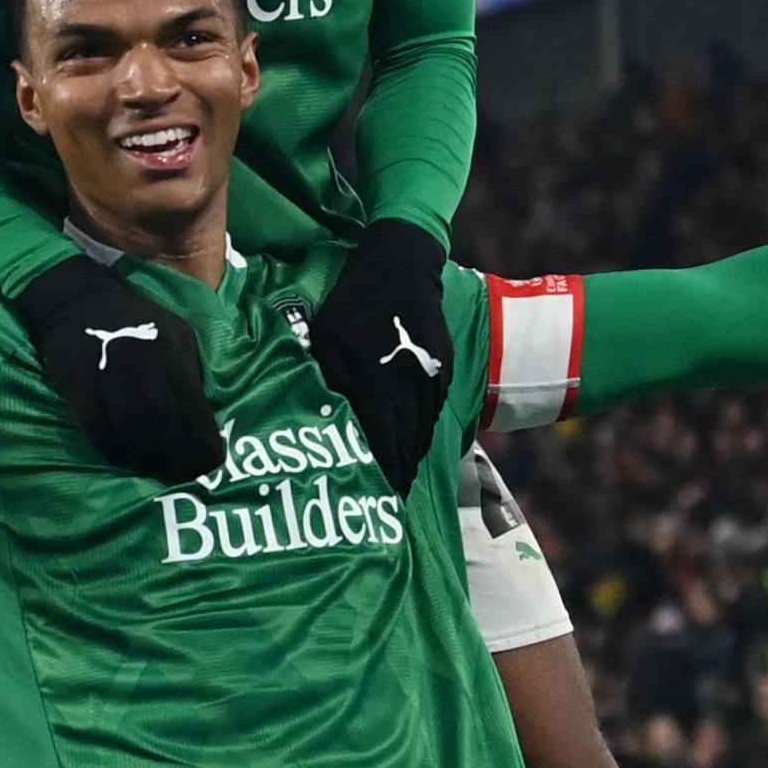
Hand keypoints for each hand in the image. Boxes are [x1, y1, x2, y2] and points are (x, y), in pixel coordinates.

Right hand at [11, 255, 221, 481]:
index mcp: (169, 352)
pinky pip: (99, 427)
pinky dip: (113, 447)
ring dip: (147, 456)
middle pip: (166, 422)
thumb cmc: (133, 319)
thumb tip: (205, 410)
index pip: (192, 404)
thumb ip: (190, 367)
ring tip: (156, 471)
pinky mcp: (80, 386)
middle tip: (186, 476)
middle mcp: (142, 366)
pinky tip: (122, 457)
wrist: (76, 301)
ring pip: (134, 428)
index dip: (203, 438)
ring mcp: (109, 377)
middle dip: (179, 455)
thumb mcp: (174, 331)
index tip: (212, 462)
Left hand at [306, 218, 455, 495]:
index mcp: (373, 384)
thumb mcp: (326, 342)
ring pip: (421, 429)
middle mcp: (405, 388)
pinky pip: (434, 409)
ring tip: (404, 480)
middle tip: (391, 499)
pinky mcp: (442, 368)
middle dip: (397, 472)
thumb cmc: (351, 305)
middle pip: (403, 442)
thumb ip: (329, 385)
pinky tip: (417, 444)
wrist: (400, 268)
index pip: (380, 440)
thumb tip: (330, 424)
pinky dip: (425, 431)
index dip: (380, 470)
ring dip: (412, 457)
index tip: (378, 496)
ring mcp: (427, 378)